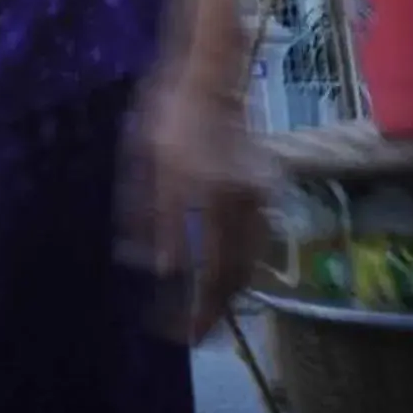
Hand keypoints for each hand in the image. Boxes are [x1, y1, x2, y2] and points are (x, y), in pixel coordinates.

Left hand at [118, 68, 274, 344]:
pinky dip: (246, 267)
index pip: (201, 267)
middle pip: (232, 274)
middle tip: (197, 336)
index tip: (176, 332)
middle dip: (215, 311)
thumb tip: (159, 268)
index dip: (192, 305)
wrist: (212, 75)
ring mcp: (256, 195)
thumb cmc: (168, 114)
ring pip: (251, 261)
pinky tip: (229, 278)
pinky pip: (259, 241)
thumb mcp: (146, 160)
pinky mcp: (266, 190)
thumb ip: (152, 215)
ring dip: (232, 294)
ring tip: (212, 315)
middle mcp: (236, 199)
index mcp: (201, 191)